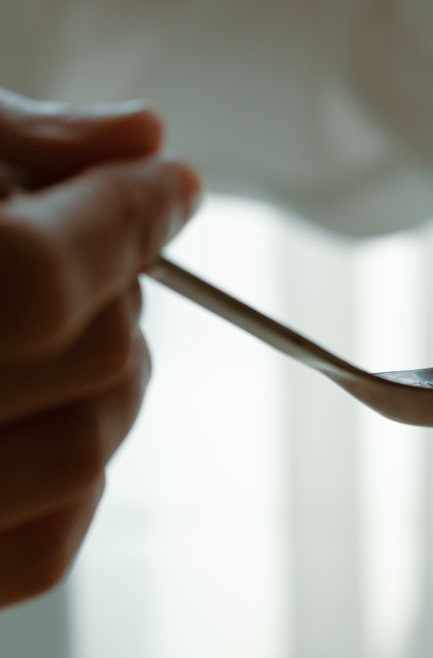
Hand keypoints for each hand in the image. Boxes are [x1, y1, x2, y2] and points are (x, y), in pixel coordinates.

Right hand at [0, 90, 199, 607]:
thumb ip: (9, 143)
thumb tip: (141, 134)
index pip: (38, 278)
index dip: (124, 217)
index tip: (168, 182)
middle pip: (89, 361)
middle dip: (119, 288)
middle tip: (95, 249)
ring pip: (85, 453)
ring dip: (109, 376)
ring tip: (60, 324)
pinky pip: (43, 548)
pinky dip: (74, 475)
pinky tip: (37, 410)